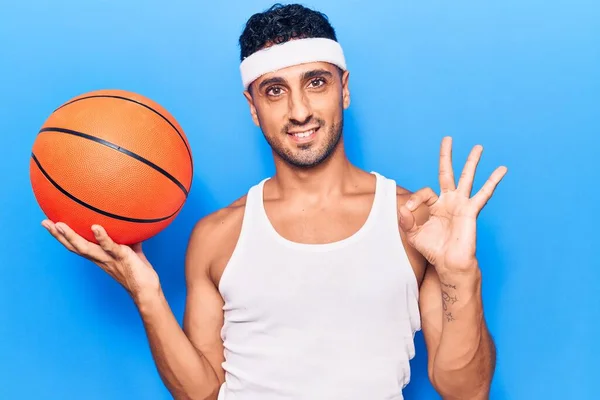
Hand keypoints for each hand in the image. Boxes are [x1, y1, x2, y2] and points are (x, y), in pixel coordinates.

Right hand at [41, 220, 159, 299]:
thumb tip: (131, 224)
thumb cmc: (139, 271)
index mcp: (100, 257)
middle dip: (58, 235)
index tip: (51, 225)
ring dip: (71, 236)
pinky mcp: (121, 257)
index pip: (78, 245)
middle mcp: (100, 258)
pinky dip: (102, 237)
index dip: (64, 237)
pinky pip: (109, 246)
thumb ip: (128, 239)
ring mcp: (109, 258)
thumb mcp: (132, 251)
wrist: (147, 290)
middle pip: (74, 246)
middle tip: (45, 223)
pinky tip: (96, 227)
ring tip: (59, 224)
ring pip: (85, 248)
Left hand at [398, 137, 506, 271]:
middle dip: (447, 156)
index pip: (424, 192)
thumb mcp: (413, 234)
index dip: (414, 200)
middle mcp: (449, 201)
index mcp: (435, 205)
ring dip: (472, 162)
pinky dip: (492, 181)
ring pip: (467, 178)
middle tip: (448, 139)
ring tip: (478, 147)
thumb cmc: (433, 249)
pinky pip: (483, 193)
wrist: (448, 262)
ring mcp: (461, 204)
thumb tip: (402, 208)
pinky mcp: (470, 210)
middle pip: (447, 172)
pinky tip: (501, 170)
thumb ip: (406, 220)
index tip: (408, 211)